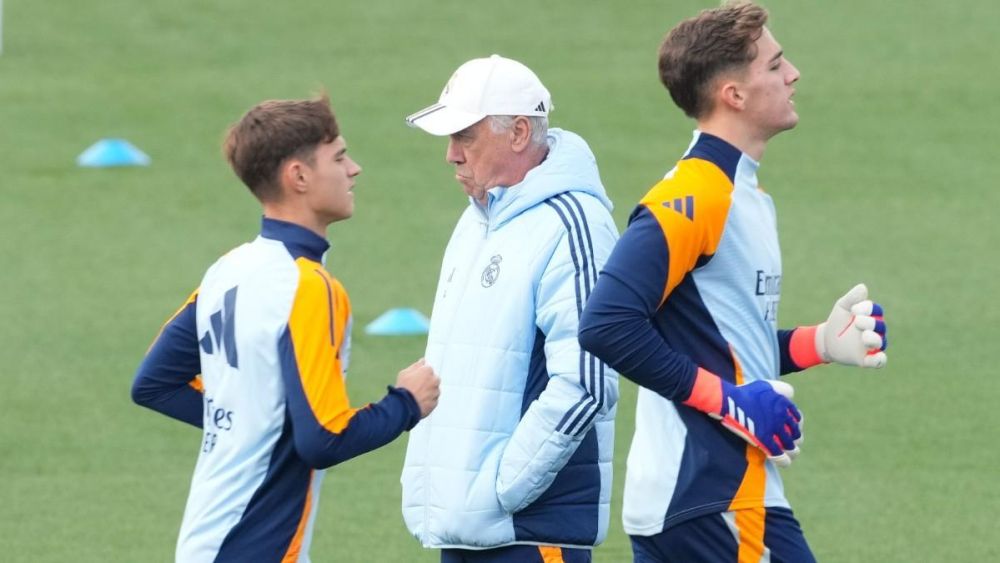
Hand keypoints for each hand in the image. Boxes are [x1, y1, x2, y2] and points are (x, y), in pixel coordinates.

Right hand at [395, 358, 439, 417]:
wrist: (404, 405)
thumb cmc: (403, 388)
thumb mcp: (404, 373)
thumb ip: (416, 366)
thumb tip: (422, 361)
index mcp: (428, 371)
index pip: (428, 369)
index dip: (421, 374)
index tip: (416, 378)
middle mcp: (434, 380)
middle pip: (433, 379)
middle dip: (427, 382)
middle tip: (417, 387)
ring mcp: (435, 392)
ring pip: (434, 390)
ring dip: (428, 392)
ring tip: (417, 396)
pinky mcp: (435, 403)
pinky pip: (432, 400)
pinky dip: (427, 401)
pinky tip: (419, 402)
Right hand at [684, 369, 801, 466]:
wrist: (729, 400)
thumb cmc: (745, 392)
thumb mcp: (766, 385)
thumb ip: (781, 389)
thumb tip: (791, 396)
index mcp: (783, 404)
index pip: (798, 418)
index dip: (796, 425)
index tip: (791, 428)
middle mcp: (782, 417)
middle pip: (796, 433)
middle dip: (795, 439)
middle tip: (790, 441)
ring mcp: (774, 430)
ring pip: (791, 446)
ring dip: (792, 451)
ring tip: (790, 453)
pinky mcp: (765, 441)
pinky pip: (780, 455)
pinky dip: (783, 460)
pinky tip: (783, 461)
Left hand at [815, 284, 886, 367]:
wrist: (826, 340)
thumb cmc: (838, 322)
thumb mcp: (842, 308)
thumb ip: (852, 298)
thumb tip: (863, 287)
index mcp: (871, 316)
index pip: (875, 310)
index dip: (868, 308)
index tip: (854, 309)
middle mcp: (875, 330)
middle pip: (879, 325)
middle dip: (870, 323)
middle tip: (858, 321)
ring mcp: (872, 345)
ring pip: (880, 342)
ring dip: (874, 339)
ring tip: (864, 335)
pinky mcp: (867, 359)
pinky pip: (879, 361)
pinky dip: (880, 360)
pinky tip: (878, 357)